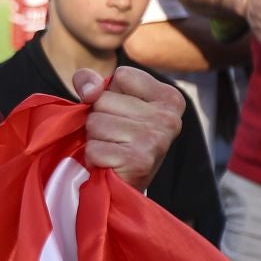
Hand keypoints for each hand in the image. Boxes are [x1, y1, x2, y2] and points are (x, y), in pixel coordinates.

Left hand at [71, 65, 184, 191]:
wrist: (124, 185)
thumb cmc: (116, 137)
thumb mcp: (108, 100)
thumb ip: (91, 81)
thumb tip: (91, 91)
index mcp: (169, 98)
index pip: (122, 75)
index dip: (109, 94)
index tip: (121, 114)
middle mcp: (169, 118)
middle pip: (104, 100)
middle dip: (100, 118)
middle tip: (114, 137)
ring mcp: (156, 141)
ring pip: (95, 123)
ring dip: (95, 138)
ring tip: (111, 149)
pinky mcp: (139, 162)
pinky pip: (94, 148)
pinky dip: (94, 157)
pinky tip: (109, 163)